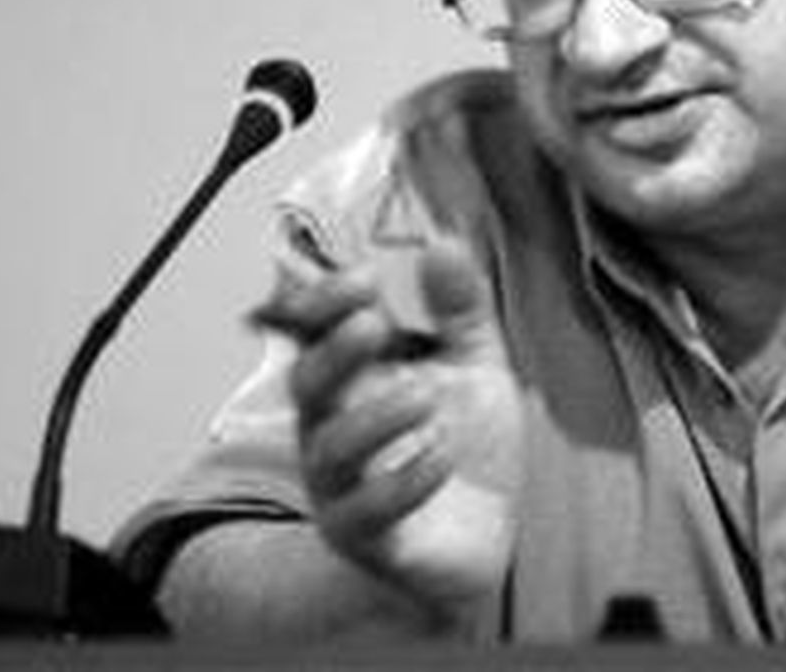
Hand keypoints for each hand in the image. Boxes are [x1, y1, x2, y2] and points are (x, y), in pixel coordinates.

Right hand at [255, 236, 522, 614]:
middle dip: (333, 352)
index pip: (313, 330)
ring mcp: (345, 485)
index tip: (364, 275)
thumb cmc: (465, 447)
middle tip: (375, 325)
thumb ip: (461, 309)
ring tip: (427, 397)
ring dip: (374, 417)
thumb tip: (444, 241)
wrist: (480, 543)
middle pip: (306, 383)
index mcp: (355, 378)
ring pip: (329, 449)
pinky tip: (440, 455)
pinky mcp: (368, 535)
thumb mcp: (473, 367)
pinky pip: (366, 511)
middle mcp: (336, 427)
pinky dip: (402, 480)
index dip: (325, 301)